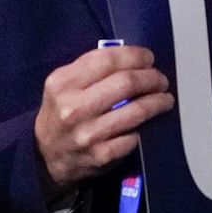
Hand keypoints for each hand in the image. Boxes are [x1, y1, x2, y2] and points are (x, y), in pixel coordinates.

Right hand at [35, 42, 173, 190]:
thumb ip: (91, 69)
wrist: (46, 156)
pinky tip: (149, 122)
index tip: (148, 58)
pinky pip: (135, 136)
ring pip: (137, 110)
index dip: (135, 55)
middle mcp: (73, 108)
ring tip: (165, 98)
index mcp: (63, 83)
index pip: (107, 60)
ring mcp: (88, 134)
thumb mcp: (63, 84)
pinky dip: (146, 126)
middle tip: (160, 79)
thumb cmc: (61, 112)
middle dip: (152, 78)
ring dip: (158, 101)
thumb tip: (133, 58)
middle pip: (127, 83)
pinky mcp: (101, 156)